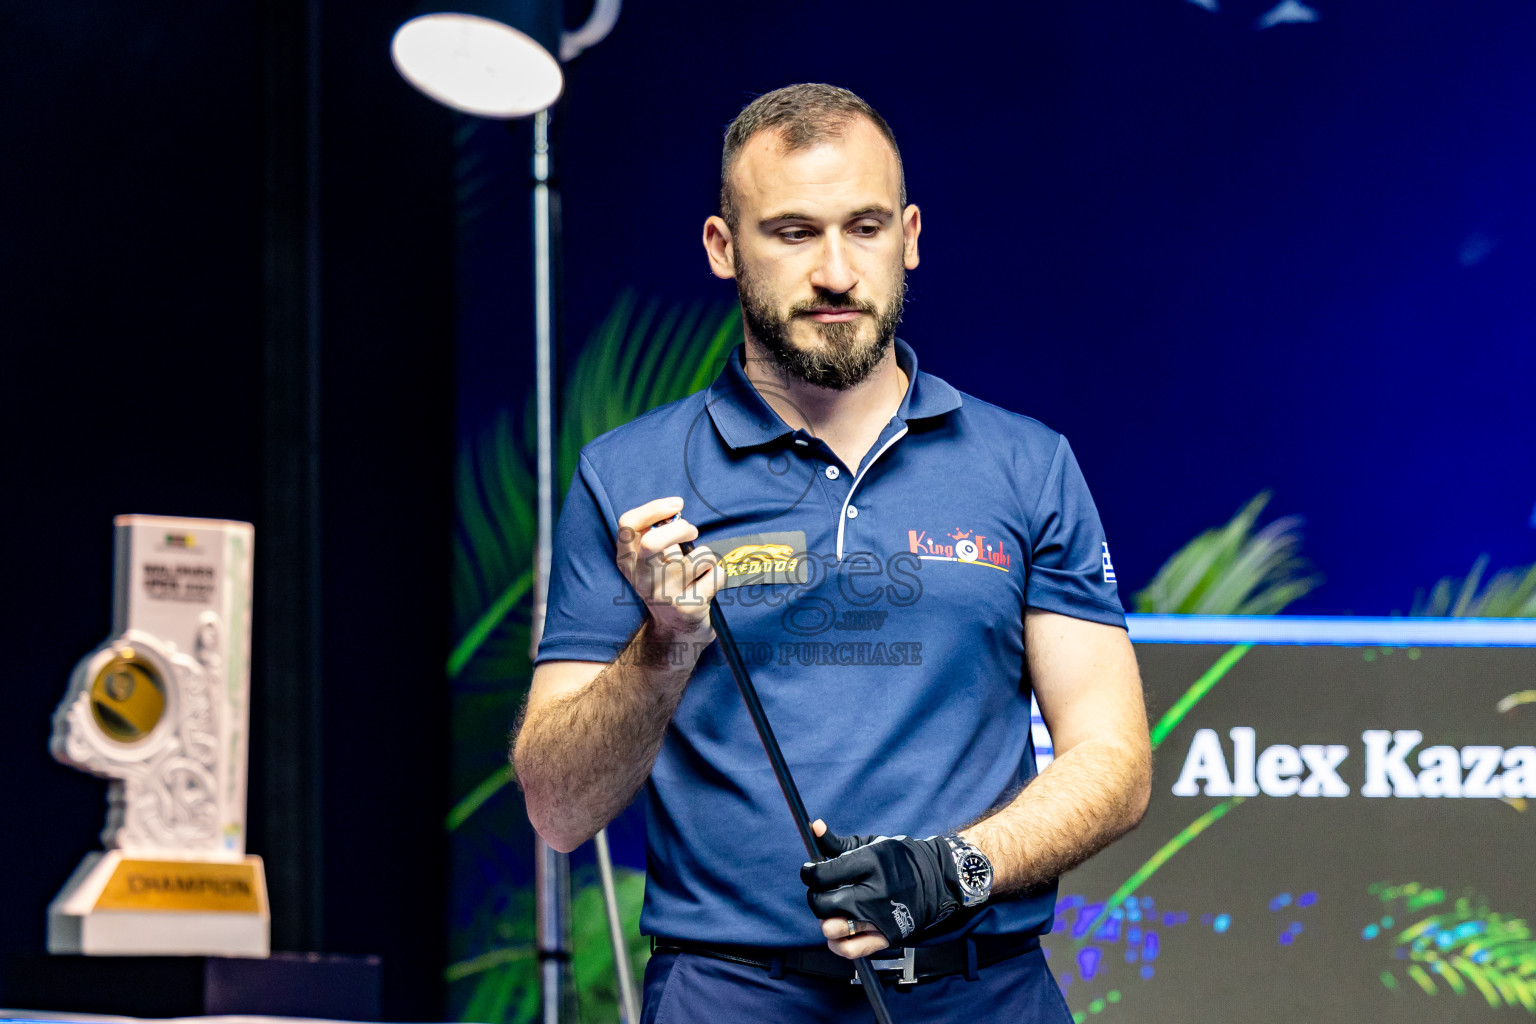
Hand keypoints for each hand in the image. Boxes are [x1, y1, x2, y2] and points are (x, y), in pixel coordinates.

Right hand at [615, 498, 719, 640]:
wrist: (677, 630)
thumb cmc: (668, 583)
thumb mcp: (652, 561)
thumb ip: (656, 535)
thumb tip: (674, 509)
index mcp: (628, 562)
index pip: (628, 525)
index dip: (654, 508)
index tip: (677, 505)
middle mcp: (642, 580)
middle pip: (653, 543)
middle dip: (681, 529)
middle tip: (692, 532)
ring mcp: (664, 596)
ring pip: (698, 557)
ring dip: (706, 556)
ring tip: (699, 569)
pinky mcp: (688, 608)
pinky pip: (715, 574)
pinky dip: (718, 575)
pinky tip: (706, 585)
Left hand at [802, 819, 958, 958]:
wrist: (934, 880)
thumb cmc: (898, 860)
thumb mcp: (870, 844)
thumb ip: (837, 842)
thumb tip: (813, 827)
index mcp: (869, 864)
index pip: (822, 874)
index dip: (809, 873)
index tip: (810, 872)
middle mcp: (873, 892)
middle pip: (823, 903)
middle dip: (815, 897)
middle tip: (820, 892)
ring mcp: (879, 917)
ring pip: (833, 928)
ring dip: (825, 920)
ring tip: (831, 911)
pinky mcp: (885, 936)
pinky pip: (851, 949)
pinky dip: (837, 944)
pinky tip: (837, 933)